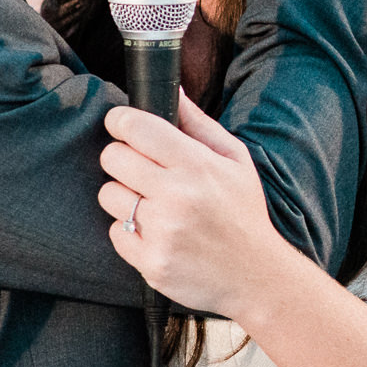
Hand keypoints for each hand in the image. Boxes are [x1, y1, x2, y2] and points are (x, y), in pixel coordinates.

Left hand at [98, 94, 296, 318]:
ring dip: (125, 197)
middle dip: (122, 158)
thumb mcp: (235, 161)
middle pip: (113, 158)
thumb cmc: (243, 212)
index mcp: (199, 165)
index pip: (137, 128)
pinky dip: (130, 232)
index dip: (121, 121)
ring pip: (109, 195)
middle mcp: (178, 196)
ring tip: (153, 205)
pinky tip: (157, 234)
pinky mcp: (150, 262)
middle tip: (141, 169)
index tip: (121, 125)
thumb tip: (172, 91)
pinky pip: (115, 232)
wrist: (257, 276)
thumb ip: (199, 124)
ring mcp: (162, 231)